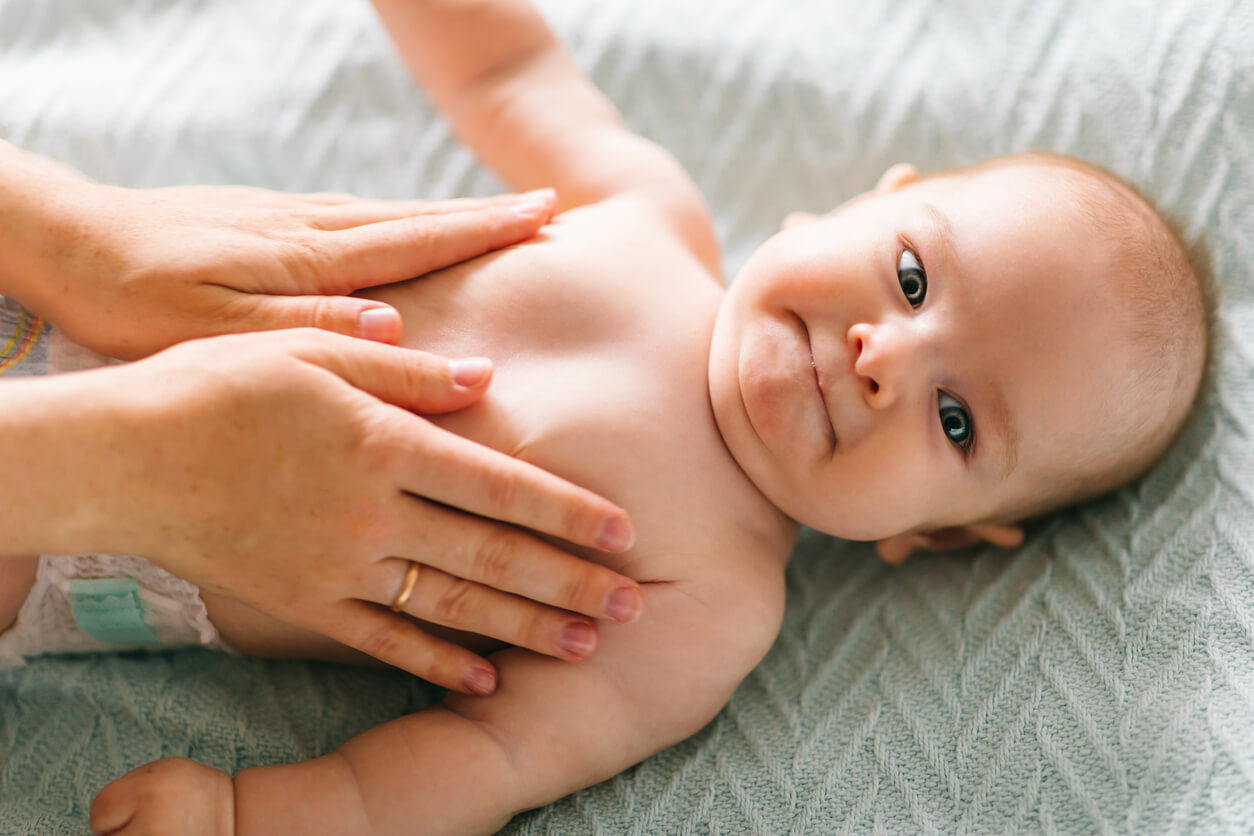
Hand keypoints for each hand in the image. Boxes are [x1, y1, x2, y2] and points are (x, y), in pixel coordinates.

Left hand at [3, 143, 555, 358]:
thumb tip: (394, 327)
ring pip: (389, 211)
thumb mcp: (213, 331)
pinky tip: (408, 224)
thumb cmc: (133, 301)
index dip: (485, 231)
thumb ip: (306, 331)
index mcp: (308, 259)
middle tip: (548, 207)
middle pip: (418, 216)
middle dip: (487, 214)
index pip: (417, 239)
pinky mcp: (266, 219)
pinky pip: (354, 215)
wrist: (67, 242)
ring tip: (500, 215)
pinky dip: (401, 216)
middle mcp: (309, 229)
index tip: (544, 217)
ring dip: (451, 212)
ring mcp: (289, 218)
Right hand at [72, 329, 640, 693]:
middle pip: (492, 554)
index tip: (624, 532)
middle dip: (570, 583)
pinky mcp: (305, 602)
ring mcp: (339, 566)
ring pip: (452, 605)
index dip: (568, 511)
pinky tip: (483, 679)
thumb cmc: (221, 387)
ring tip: (586, 644)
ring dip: (524, 628)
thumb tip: (487, 379)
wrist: (125, 458)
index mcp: (383, 443)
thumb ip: (406, 369)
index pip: (500, 485)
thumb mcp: (314, 353)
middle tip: (633, 606)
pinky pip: (383, 640)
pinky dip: (435, 662)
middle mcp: (372, 513)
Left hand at [90, 758, 232, 835]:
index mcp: (152, 789)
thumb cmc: (200, 793)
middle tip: (154, 823)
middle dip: (123, 830)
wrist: (239, 820)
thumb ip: (131, 783)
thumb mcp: (169, 769)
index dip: (113, 812)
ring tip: (158, 832)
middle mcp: (153, 821)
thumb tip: (101, 811)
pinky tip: (163, 835)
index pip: (99, 811)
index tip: (134, 811)